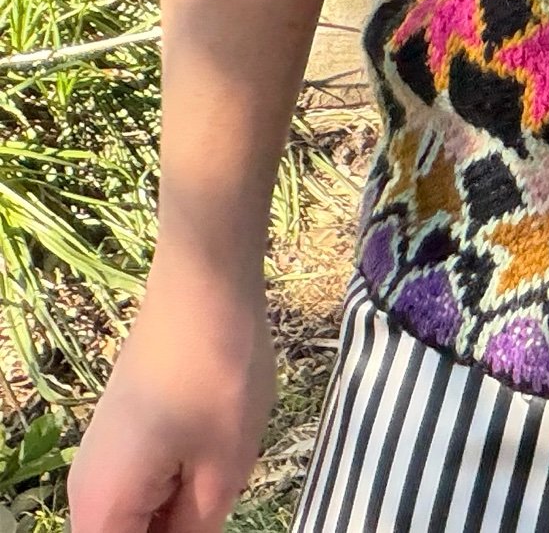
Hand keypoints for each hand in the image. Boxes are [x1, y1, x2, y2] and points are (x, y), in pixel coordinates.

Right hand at [66, 258, 275, 532]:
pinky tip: (214, 452)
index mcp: (100, 512)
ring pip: (139, 514)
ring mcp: (102, 458)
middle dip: (176, 528)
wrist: (203, 282)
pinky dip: (177, 484)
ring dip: (179, 510)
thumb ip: (194, 532)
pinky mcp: (123, 432)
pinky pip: (144, 485)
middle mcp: (86, 492)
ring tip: (218, 471)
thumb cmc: (217, 375)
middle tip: (215, 496)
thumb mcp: (221, 471)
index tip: (202, 519)